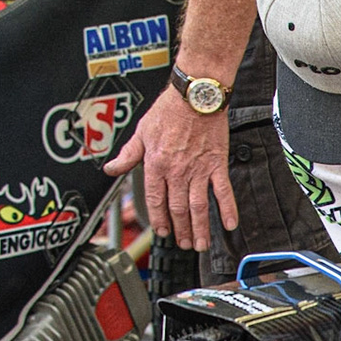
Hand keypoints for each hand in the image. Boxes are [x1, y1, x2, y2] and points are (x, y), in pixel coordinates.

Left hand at [105, 86, 236, 250]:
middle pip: (177, 209)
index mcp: (156, 164)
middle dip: (180, 230)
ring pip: (198, 207)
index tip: (161, 232)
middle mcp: (176, 171)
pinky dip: (227, 209)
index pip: (155, 200)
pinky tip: (229, 224)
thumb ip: (128, 155)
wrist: (195, 96)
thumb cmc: (169, 110)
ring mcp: (198, 170)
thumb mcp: (141, 132)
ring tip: (201, 244)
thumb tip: (111, 169)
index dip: (158, 219)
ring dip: (200, 228)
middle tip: (183, 244)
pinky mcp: (216, 164)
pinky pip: (222, 191)